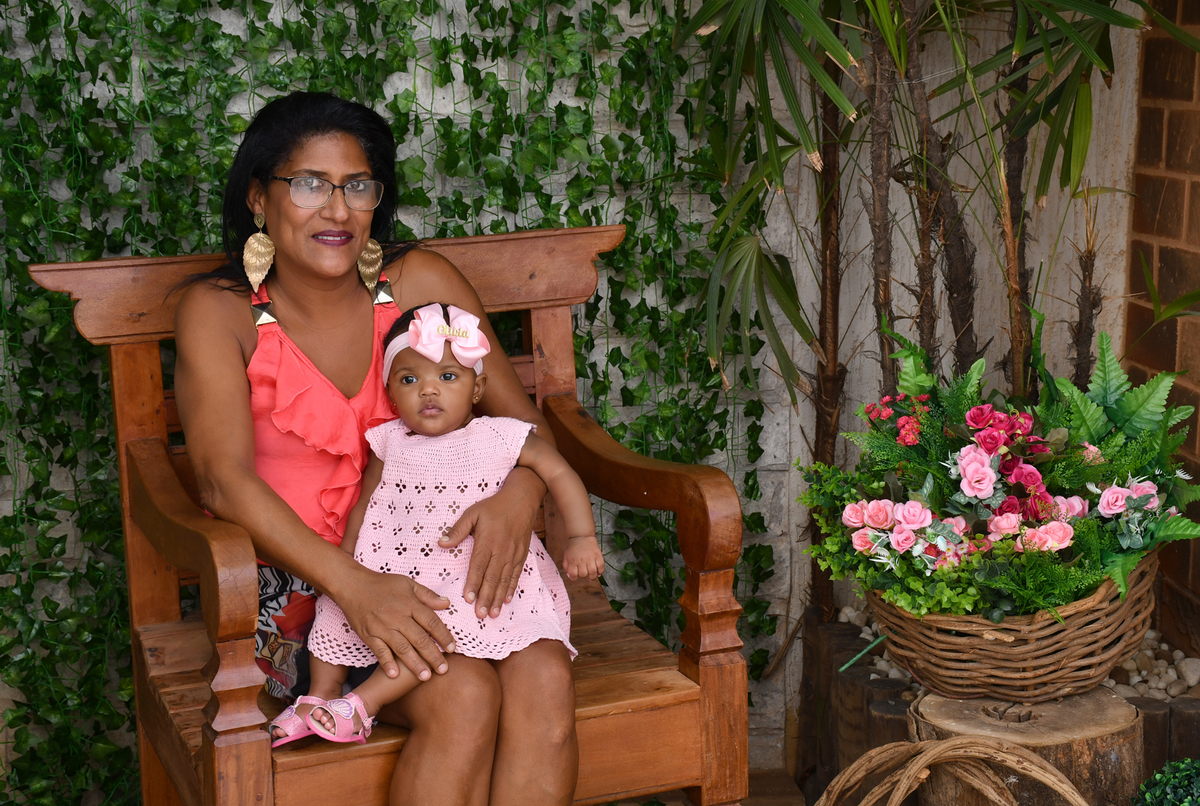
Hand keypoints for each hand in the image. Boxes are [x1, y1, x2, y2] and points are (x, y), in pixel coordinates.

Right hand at [337, 566, 455, 680]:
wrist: (353, 585)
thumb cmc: (382, 584)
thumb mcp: (407, 583)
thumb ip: (427, 595)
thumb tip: (447, 603)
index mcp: (410, 604)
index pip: (431, 622)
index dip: (443, 636)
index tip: (453, 648)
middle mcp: (397, 617)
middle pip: (419, 639)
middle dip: (433, 656)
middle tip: (443, 670)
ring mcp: (382, 627)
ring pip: (402, 648)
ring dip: (414, 663)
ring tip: (425, 676)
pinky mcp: (368, 634)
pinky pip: (379, 651)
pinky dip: (386, 663)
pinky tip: (395, 675)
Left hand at [440, 468, 538, 618]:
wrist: (522, 499)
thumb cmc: (494, 506)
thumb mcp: (473, 513)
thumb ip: (458, 529)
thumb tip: (442, 543)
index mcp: (488, 541)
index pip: (479, 566)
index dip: (474, 583)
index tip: (469, 599)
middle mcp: (501, 550)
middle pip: (492, 577)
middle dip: (487, 598)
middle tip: (481, 615)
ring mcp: (513, 554)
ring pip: (505, 580)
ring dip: (499, 598)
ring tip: (493, 614)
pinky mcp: (521, 555)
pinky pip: (516, 575)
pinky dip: (511, 588)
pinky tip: (507, 600)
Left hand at [562, 535, 603, 580]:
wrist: (581, 536)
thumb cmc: (573, 547)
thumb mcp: (566, 556)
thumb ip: (566, 566)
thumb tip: (569, 575)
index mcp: (573, 561)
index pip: (573, 575)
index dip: (574, 578)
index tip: (575, 577)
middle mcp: (582, 561)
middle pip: (583, 574)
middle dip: (583, 576)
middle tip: (584, 573)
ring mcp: (591, 558)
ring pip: (593, 572)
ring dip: (592, 577)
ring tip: (591, 577)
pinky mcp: (598, 556)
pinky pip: (601, 566)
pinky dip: (600, 572)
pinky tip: (598, 573)